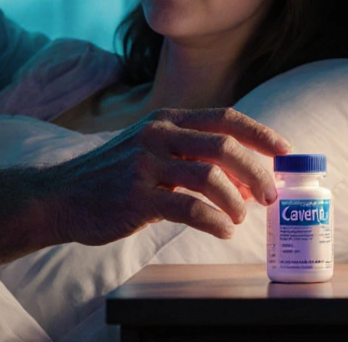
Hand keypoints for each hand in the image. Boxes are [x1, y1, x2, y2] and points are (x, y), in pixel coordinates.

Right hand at [40, 108, 291, 245]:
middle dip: (257, 171)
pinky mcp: (135, 197)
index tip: (286, 152)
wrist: (61, 196)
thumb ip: (192, 155)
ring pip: (210, 177)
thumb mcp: (150, 148)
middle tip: (270, 195)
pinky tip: (223, 230)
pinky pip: (188, 208)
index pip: (226, 117)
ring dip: (236, 200)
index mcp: (167, 119)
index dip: (261, 134)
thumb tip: (247, 177)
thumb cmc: (114, 175)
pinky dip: (215, 220)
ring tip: (240, 217)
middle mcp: (157, 134)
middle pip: (224, 146)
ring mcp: (144, 164)